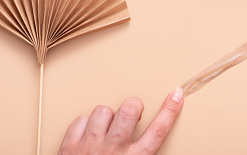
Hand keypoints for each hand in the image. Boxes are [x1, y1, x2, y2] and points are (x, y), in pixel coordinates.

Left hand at [58, 88, 183, 154]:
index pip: (158, 131)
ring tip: (108, 128)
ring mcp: (89, 147)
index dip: (170, 111)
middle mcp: (113, 151)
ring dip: (107, 116)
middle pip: (128, 111)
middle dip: (134, 106)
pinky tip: (88, 135)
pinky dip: (85, 125)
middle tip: (133, 113)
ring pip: (102, 111)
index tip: (176, 96)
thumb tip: (152, 146)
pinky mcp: (69, 146)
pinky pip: (80, 120)